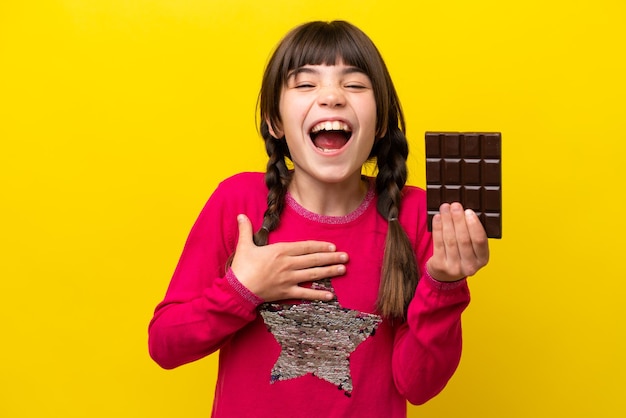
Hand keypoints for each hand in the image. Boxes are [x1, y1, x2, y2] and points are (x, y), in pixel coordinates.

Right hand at [230, 214, 348, 301]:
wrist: (238, 289)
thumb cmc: (242, 267)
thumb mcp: (244, 245)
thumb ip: (245, 230)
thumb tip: (240, 215)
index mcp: (281, 251)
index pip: (305, 247)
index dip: (320, 246)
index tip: (332, 246)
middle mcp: (288, 264)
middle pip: (314, 260)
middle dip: (331, 257)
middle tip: (346, 256)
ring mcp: (289, 279)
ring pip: (313, 274)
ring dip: (330, 272)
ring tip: (343, 269)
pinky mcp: (287, 293)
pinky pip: (306, 294)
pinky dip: (318, 295)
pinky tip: (330, 295)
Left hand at [426, 202, 488, 281]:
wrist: (446, 274)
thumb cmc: (462, 254)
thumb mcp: (473, 248)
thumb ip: (472, 233)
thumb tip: (463, 210)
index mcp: (483, 259)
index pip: (480, 240)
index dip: (474, 225)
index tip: (469, 211)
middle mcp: (470, 266)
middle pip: (464, 239)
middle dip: (458, 220)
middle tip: (455, 206)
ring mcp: (454, 267)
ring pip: (450, 239)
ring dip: (447, 221)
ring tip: (445, 208)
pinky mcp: (440, 265)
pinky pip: (438, 243)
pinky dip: (437, 228)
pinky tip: (437, 218)